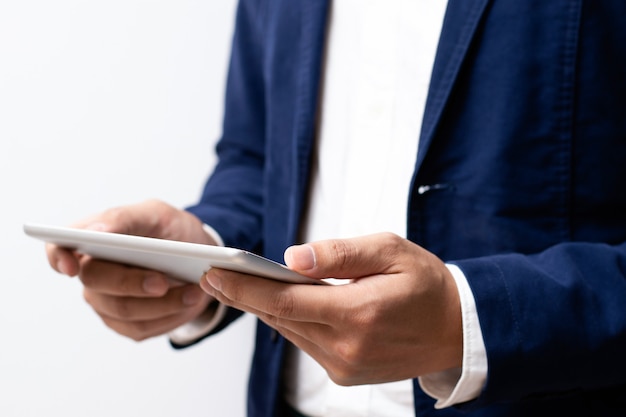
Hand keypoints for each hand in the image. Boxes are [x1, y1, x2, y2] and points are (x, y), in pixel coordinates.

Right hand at [46, 199, 213, 340]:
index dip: (59, 258)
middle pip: (96, 283)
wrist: (202, 258)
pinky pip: (142, 327)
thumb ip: (125, 219)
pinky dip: (169, 316)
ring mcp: (107, 301)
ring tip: (193, 291)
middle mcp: (93, 273)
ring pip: (123, 311)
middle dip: (131, 283)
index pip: (58, 249)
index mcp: (93, 240)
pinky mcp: (127, 324)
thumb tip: (96, 231)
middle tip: (163, 282)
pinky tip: (188, 302)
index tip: (72, 266)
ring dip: (162, 303)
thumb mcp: (158, 214)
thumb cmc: (173, 230)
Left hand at [200, 232, 461, 384]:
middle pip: (280, 318)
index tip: (214, 273)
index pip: (285, 300)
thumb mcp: (390, 251)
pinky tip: (281, 304)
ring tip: (238, 285)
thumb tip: (293, 258)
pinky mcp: (346, 374)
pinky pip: (306, 343)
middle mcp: (347, 347)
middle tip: (215, 275)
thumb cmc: (425, 283)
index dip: (244, 287)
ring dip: (266, 309)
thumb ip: (340, 254)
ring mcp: (345, 366)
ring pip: (290, 331)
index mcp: (358, 313)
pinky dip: (290, 322)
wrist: (456, 329)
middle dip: (245, 296)